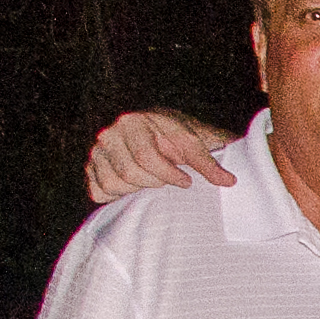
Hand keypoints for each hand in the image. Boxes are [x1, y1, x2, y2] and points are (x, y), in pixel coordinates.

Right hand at [86, 111, 234, 203]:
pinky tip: (134, 187)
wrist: (158, 133)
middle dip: (155, 181)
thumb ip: (209, 162)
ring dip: (137, 189)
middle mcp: (108, 135)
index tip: (186, 181)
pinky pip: (98, 192)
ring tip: (152, 179)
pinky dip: (116, 196)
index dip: (169, 175)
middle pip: (129, 173)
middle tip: (169, 179)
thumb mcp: (195, 143)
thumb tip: (229, 182)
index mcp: (132, 122)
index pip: (146, 157)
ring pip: (113, 184)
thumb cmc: (177, 137)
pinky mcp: (90, 169)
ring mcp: (96, 152)